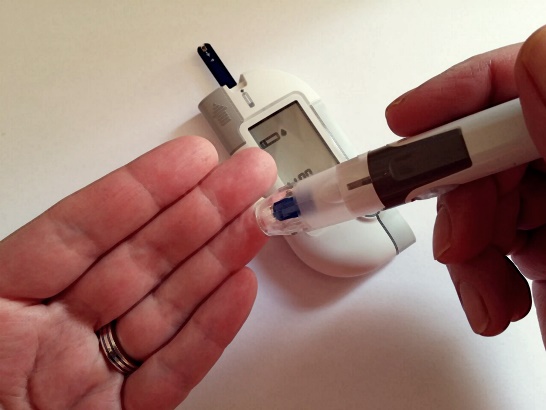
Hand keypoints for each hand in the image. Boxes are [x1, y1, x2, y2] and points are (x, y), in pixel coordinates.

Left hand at [0, 136, 275, 408]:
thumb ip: (19, 280)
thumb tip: (75, 233)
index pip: (81, 230)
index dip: (140, 188)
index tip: (190, 159)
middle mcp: (50, 336)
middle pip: (138, 259)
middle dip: (199, 211)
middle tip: (245, 176)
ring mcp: (90, 376)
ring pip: (166, 306)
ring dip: (218, 258)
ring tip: (256, 222)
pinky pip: (173, 368)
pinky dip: (210, 329)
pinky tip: (239, 288)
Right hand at [385, 26, 545, 342]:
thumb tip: (537, 59)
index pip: (527, 76)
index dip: (463, 93)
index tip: (411, 123)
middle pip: (497, 147)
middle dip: (462, 194)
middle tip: (456, 241)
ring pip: (487, 201)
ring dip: (467, 248)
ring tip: (487, 296)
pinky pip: (497, 246)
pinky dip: (481, 275)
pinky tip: (498, 304)